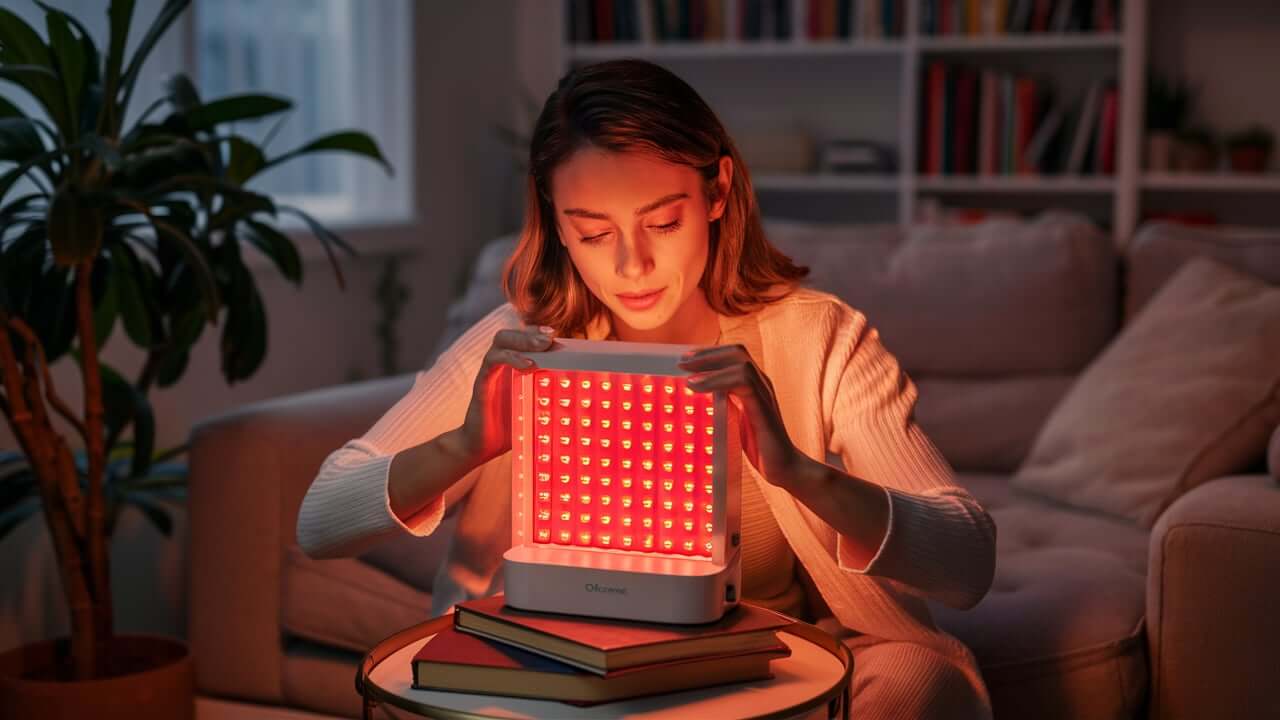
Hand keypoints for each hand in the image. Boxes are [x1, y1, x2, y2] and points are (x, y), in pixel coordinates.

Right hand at [457, 325, 554, 463]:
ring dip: (522, 338)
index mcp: (514, 366)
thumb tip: (585, 401)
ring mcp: (491, 370)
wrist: (483, 445)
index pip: (525, 339)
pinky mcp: (482, 381)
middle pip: (513, 333)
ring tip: (543, 345)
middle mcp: (501, 363)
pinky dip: (510, 358)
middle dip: (532, 332)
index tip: (558, 336)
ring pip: (501, 340)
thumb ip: (554, 400)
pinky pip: (493, 360)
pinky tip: (527, 366)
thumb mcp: (538, 410)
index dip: (539, 332)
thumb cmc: (513, 428)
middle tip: (551, 337)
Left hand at [677, 344, 800, 486]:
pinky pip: (743, 382)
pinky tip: (698, 387)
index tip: (686, 359)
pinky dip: (717, 381)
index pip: (733, 356)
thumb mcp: (734, 420)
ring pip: (740, 362)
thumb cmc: (759, 445)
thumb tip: (695, 399)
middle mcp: (761, 383)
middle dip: (707, 353)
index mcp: (755, 384)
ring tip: (687, 375)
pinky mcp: (764, 406)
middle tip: (682, 362)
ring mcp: (764, 393)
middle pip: (736, 352)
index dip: (709, 353)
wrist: (784, 467)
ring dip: (710, 364)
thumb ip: (722, 405)